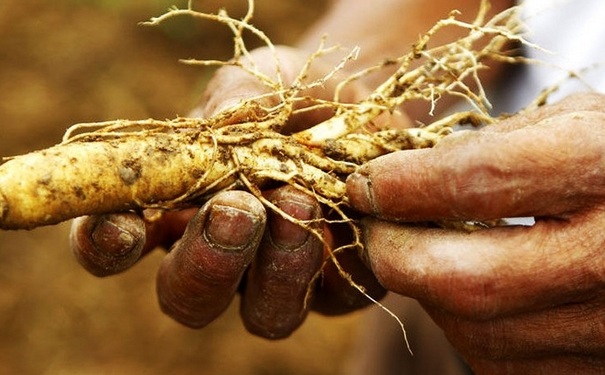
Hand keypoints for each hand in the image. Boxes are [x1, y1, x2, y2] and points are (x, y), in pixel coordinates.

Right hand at [70, 46, 385, 338]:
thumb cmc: (295, 95)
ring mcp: (281, 279)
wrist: (367, 108)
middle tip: (234, 210)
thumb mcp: (265, 78)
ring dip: (276, 269)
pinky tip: (346, 217)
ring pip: (265, 315)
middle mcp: (222, 256)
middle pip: (188, 296)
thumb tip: (224, 117)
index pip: (120, 243)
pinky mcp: (340, 285)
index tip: (121, 224)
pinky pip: (335, 295)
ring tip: (300, 205)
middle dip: (206, 261)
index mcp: (177, 209)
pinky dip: (336, 261)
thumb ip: (238, 94)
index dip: (106, 244)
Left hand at [346, 93, 604, 373]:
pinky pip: (497, 357)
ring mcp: (604, 329)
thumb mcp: (577, 124)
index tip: (362, 183)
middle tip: (374, 224)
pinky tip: (470, 284)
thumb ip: (495, 144)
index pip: (478, 181)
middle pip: (463, 278)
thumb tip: (406, 176)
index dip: (402, 184)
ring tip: (425, 249)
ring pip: (470, 328)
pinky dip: (463, 320)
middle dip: (394, 251)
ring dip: (426, 287)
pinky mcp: (590, 369)